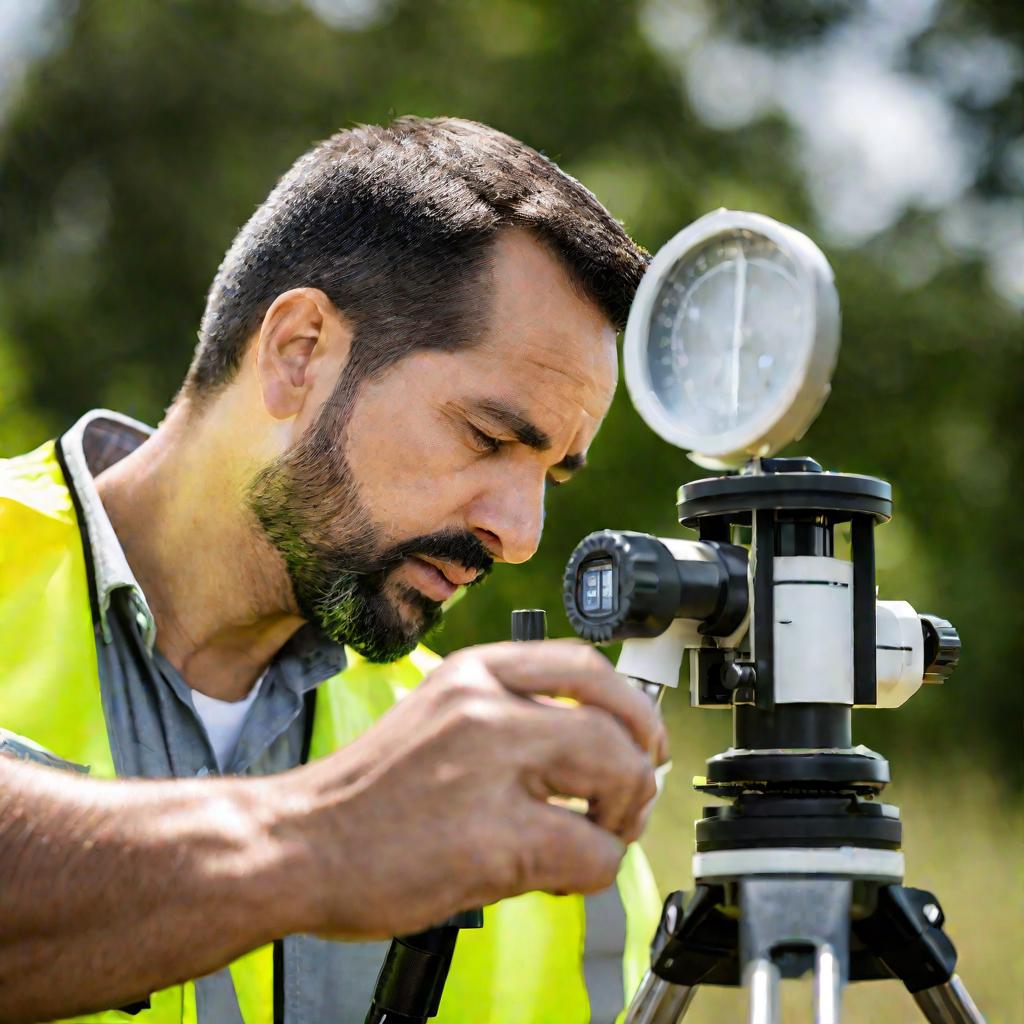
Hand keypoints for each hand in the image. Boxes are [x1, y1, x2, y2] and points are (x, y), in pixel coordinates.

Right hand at [270, 639, 666, 938]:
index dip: (630, 705)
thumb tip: (592, 742)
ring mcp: (488, 768)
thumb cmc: (366, 794)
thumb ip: (507, 715)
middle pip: (616, 723)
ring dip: (619, 820)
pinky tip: (551, 876)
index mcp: (473, 673)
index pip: (585, 663)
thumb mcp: (437, 717)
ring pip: (617, 777)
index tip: (641, 738)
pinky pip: (590, 853)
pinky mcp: (492, 838)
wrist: (295, 842)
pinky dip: (588, 872)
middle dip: (638, 771)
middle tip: (623, 804)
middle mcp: (485, 706)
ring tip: (585, 840)